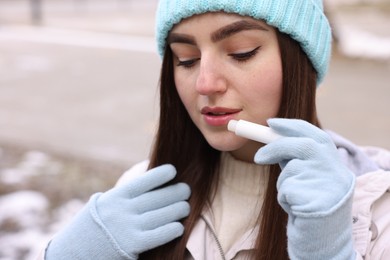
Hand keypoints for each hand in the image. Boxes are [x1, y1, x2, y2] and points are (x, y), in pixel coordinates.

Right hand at [46, 164, 190, 259]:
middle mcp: (122, 210)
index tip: (173, 170)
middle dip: (175, 192)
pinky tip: (179, 227)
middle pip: (156, 198)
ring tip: (186, 206)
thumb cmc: (93, 228)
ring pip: (161, 215)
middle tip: (187, 189)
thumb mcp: (103, 205)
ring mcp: (127, 227)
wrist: (73, 254)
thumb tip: (148, 183)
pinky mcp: (132, 245)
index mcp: (115, 197)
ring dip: (177, 209)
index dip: (160, 175)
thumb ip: (123, 197)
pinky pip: (158, 235)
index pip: (143, 182)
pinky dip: (171, 229)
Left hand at [254, 118, 355, 259]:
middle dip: (276, 148)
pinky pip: (286, 190)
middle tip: (257, 157)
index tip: (270, 123)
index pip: (315, 134)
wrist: (323, 234)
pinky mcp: (316, 201)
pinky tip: (295, 208)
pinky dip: (284, 197)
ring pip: (291, 171)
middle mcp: (336, 170)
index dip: (291, 126)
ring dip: (283, 182)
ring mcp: (328, 185)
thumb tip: (271, 136)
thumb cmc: (311, 200)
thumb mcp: (309, 175)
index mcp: (335, 161)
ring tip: (294, 196)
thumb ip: (297, 157)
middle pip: (303, 146)